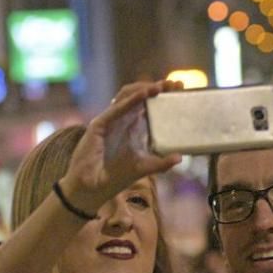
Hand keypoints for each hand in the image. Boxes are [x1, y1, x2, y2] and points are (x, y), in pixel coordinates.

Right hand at [60, 80, 182, 210]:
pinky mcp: (99, 125)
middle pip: (139, 97)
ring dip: (144, 89)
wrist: (92, 188)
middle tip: (175, 84)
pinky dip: (131, 99)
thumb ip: (161, 162)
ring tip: (161, 86)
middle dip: (156, 87)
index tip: (179, 88)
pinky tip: (145, 94)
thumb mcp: (144, 167)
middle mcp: (121, 120)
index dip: (162, 96)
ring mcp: (110, 120)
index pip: (148, 105)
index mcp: (132, 127)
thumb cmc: (115, 176)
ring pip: (127, 96)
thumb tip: (180, 157)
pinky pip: (116, 108)